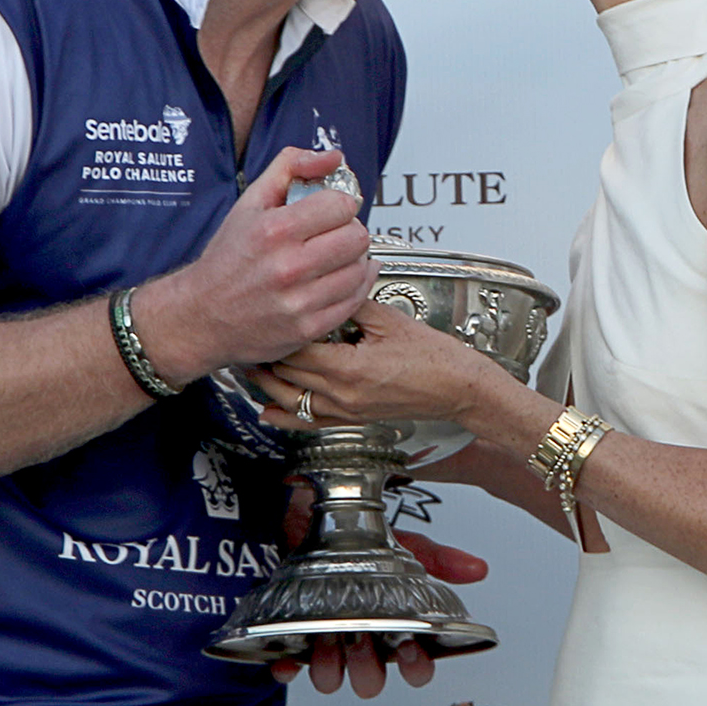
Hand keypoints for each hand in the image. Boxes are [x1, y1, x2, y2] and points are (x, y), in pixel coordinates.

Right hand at [133, 149, 372, 381]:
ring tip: (335, 258)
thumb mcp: (250, 202)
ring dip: (354, 260)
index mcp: (274, 230)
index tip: (331, 210)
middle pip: (357, 238)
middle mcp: (287, 267)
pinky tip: (341, 278)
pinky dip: (354, 287)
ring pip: (359, 270)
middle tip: (336, 234)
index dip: (340, 204)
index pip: (341, 205)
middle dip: (350, 231)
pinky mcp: (307, 329)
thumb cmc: (227, 259)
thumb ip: (291, 167)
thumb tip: (333, 157)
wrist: (201, 315)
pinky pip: (354, 301)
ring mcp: (299, 302)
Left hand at [251, 298, 488, 429]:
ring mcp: (346, 411)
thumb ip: (352, 303)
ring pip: (293, 401)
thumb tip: (324, 283)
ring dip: (269, 385)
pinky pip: (311, 422)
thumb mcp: (389, 319)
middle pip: (288, 375)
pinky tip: (268, 411)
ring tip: (250, 367)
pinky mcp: (353, 419)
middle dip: (266, 357)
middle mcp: (342, 394)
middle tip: (248, 337)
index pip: (297, 349)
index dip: (278, 332)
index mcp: (349, 367)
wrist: (458, 387)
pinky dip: (286, 417)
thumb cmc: (432, 354)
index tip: (264, 314)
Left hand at [268, 529, 489, 696]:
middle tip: (361, 636)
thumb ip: (438, 560)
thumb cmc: (359, 538)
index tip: (411, 648)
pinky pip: (288, 668)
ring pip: (331, 680)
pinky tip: (287, 656)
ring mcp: (326, 643)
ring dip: (329, 666)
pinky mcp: (292, 638)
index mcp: (392, 628)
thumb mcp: (403, 545)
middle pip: (371, 681)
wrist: (313, 516)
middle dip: (367, 667)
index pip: (414, 665)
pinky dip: (288, 666)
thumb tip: (477, 569)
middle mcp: (363, 641)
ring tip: (326, 635)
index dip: (417, 667)